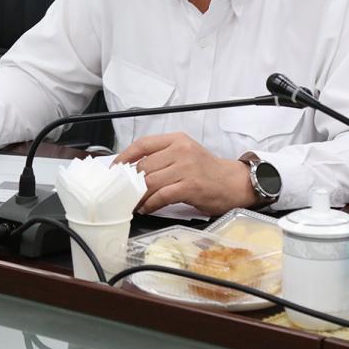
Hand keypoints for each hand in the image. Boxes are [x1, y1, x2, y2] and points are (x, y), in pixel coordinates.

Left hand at [115, 132, 254, 215]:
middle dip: (130, 182)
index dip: (125, 157)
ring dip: (138, 196)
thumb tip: (133, 169)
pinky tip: (147, 208)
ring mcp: (186, 168)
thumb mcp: (185, 154)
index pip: (143, 144)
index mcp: (177, 140)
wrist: (234, 183)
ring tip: (133, 203)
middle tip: (122, 193)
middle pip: (144, 166)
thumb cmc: (207, 171)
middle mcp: (181, 151)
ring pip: (150, 181)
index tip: (115, 168)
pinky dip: (150, 204)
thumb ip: (162, 157)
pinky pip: (161, 196)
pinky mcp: (190, 186)